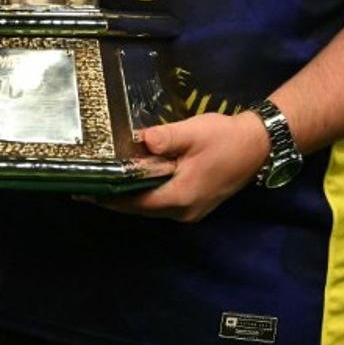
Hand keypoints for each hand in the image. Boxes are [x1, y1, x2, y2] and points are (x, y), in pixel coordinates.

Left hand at [94, 111, 269, 222]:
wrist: (257, 145)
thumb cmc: (224, 138)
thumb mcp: (193, 133)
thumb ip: (166, 139)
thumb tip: (141, 140)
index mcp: (180, 197)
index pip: (136, 203)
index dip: (110, 198)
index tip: (86, 192)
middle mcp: (183, 211)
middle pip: (141, 208)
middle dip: (116, 199)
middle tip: (89, 186)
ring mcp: (191, 210)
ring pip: (152, 206)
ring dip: (130, 197)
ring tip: (106, 182)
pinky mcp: (196, 203)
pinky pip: (163, 202)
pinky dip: (146, 193)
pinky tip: (135, 180)